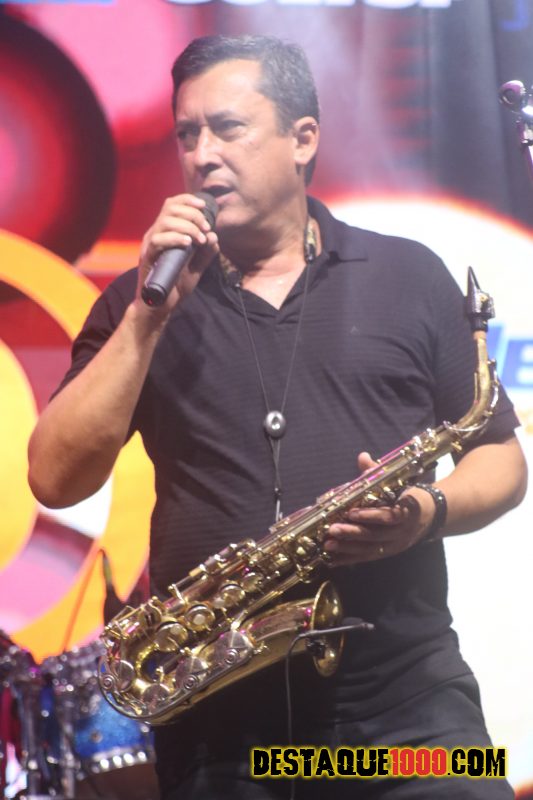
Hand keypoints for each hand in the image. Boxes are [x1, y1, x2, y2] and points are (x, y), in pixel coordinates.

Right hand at [136, 193, 218, 311]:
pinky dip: (175, 238)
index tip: (205, 206)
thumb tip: (214, 237)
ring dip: (186, 226)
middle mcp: (155, 234)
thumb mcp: (196, 268)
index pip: (172, 204)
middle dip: (192, 214)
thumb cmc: (175, 285)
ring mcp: (150, 245)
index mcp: (165, 232)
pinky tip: (188, 244)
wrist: (160, 307)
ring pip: (165, 222)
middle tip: (205, 228)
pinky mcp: (147, 257)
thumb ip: (205, 253)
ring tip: (199, 239)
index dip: (188, 200)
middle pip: (170, 208)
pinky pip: (158, 240)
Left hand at [324, 452, 436, 565]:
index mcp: (408, 511)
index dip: (370, 515)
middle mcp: (403, 531)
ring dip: (349, 548)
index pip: (389, 516)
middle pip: (377, 535)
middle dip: (353, 533)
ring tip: (328, 544)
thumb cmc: (407, 494)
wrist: (431, 515)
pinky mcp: (389, 553)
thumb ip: (378, 471)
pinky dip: (351, 559)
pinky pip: (369, 558)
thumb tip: (362, 456)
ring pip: (372, 549)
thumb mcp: (398, 482)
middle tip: (332, 530)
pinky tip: (333, 559)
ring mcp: (397, 545)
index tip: (350, 512)